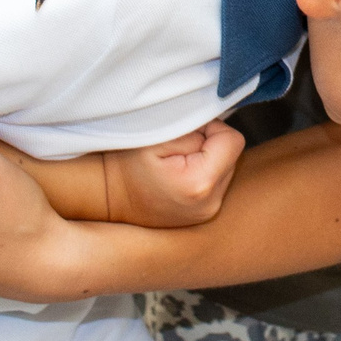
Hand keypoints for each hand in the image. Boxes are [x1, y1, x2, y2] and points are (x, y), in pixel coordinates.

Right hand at [108, 121, 244, 226]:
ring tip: (176, 164)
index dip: (211, 129)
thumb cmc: (127, 163)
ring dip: (207, 159)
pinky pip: (218, 182)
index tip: (185, 134)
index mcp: (200, 184)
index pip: (233, 140)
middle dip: (209, 145)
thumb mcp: (157, 135)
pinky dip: (204, 173)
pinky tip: (180, 176)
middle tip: (177, 150)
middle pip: (231, 155)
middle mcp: (210, 204)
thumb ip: (194, 126)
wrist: (107, 196)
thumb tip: (215, 125)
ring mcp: (208, 213)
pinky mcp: (205, 215)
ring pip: (226, 167)